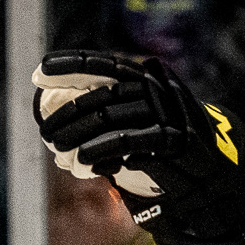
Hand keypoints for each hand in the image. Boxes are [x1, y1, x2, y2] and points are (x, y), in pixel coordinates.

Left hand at [31, 50, 244, 237]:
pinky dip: (106, 149)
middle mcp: (156, 89)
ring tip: (59, 148)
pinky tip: (85, 161)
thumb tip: (58, 120)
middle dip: (69, 112)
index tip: (40, 71)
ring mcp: (166, 113)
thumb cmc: (161, 152)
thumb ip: (104, 118)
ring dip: (81, 134)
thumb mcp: (131, 129)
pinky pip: (133, 140)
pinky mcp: (172, 139)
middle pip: (102, 95)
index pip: (105, 65)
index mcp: (145, 79)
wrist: (204, 179)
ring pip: (113, 117)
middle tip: (46, 131)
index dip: (72, 64)